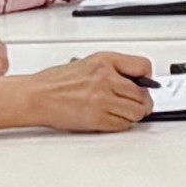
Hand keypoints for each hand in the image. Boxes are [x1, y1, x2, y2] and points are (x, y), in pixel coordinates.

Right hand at [20, 52, 154, 133]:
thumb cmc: (57, 82)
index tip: (146, 83)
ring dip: (134, 114)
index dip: (148, 78)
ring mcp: (102, 100)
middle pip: (144, 94)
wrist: (37, 96)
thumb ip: (114, 69)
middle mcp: (106, 79)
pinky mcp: (97, 119)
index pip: (144, 66)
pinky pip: (123, 125)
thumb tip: (137, 80)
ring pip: (137, 112)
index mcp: (105, 61)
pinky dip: (122, 124)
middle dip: (143, 101)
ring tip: (125, 112)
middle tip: (138, 104)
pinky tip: (113, 118)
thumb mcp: (88, 63)